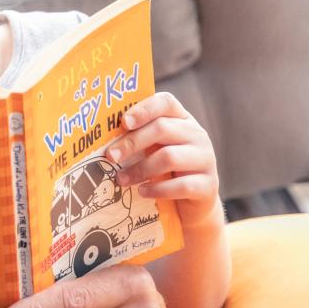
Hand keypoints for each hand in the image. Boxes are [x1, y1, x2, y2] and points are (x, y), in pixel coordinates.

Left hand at [106, 92, 220, 228]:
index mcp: (182, 119)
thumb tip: (100, 136)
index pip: (166, 102)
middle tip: (111, 156)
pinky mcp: (209, 185)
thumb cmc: (164, 170)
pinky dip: (158, 189)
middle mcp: (197, 135)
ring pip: (169, 157)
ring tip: (121, 179)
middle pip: (163, 129)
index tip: (123, 122)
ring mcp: (206, 159)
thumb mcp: (153, 149)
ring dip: (140, 169)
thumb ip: (136, 137)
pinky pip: (181, 185)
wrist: (192, 204)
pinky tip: (142, 192)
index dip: (144, 109)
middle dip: (132, 142)